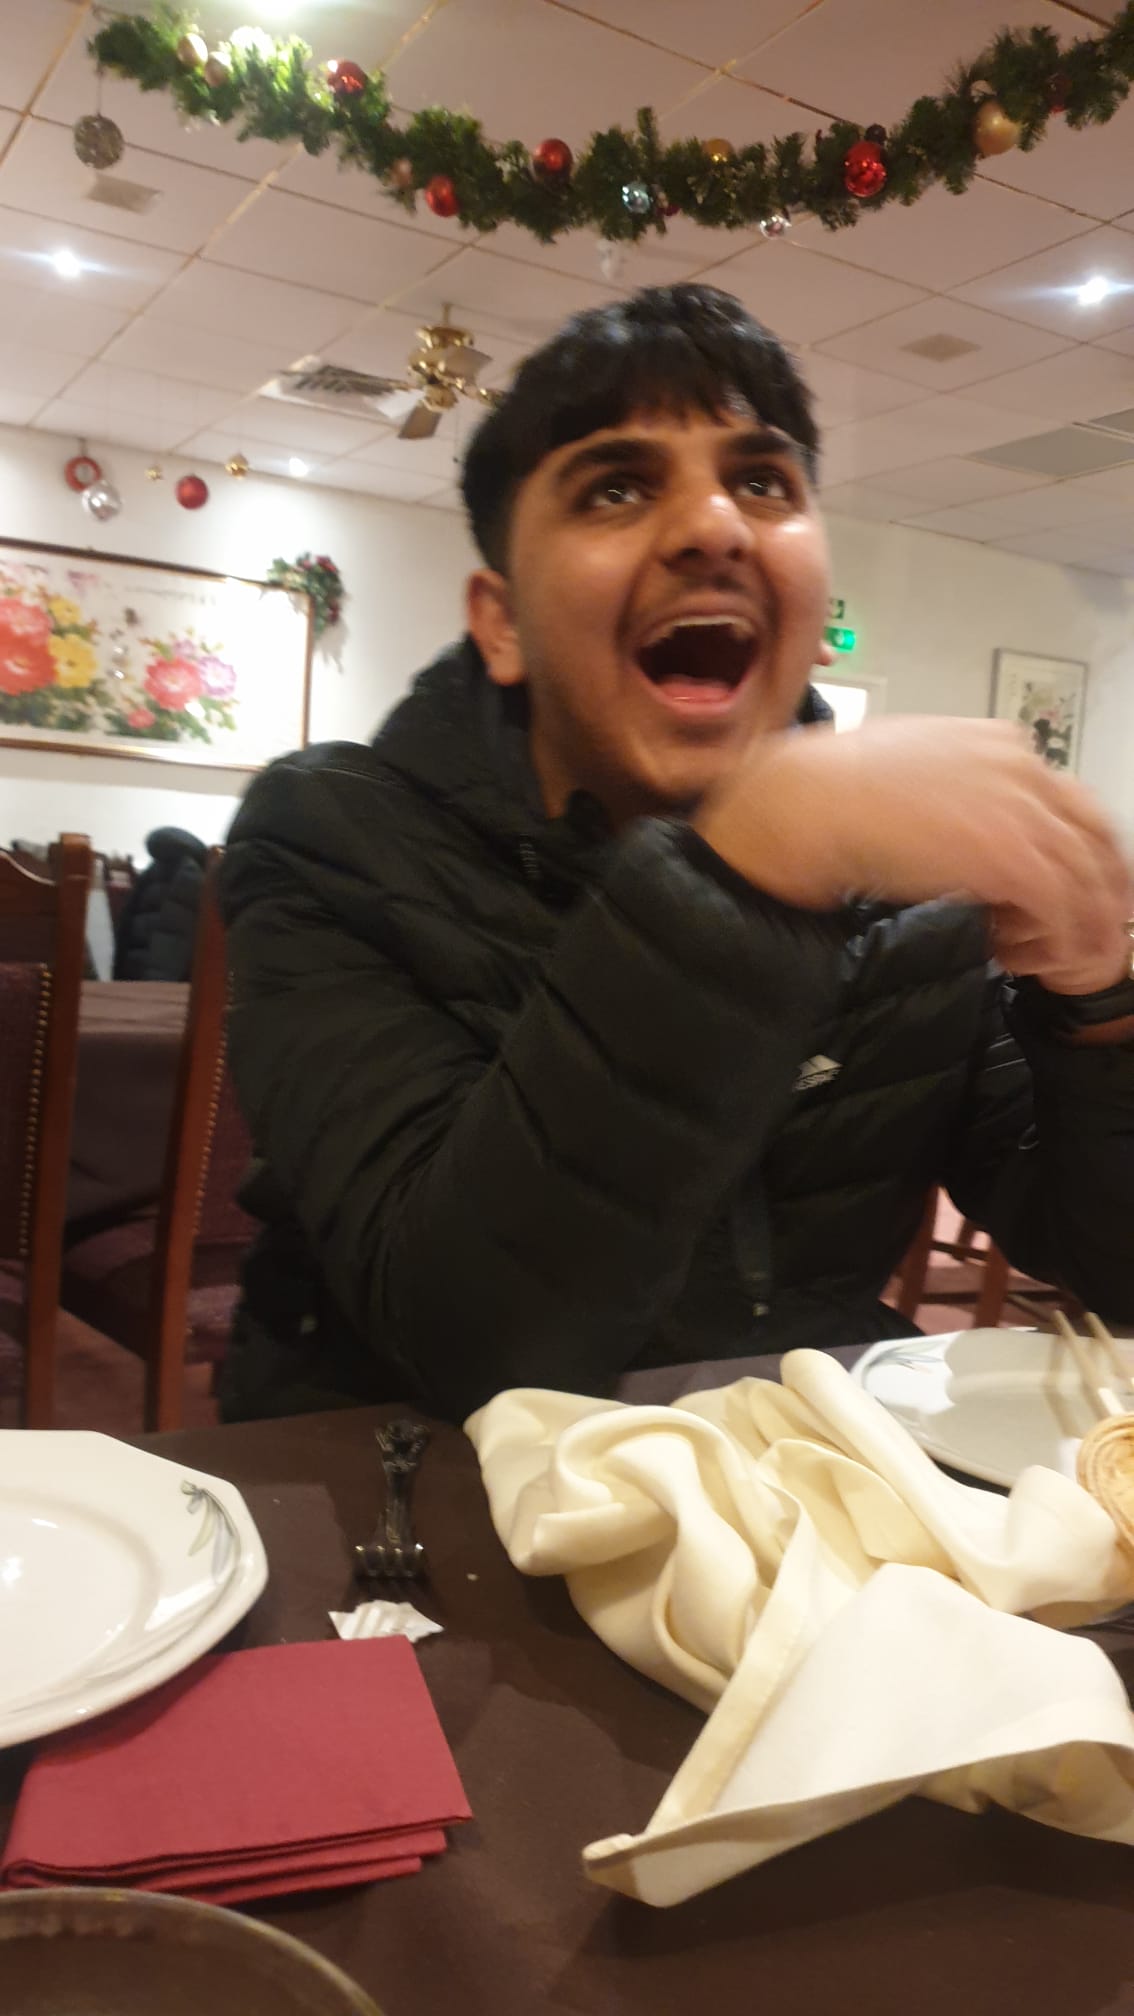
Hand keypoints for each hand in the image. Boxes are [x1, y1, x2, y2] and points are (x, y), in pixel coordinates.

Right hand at [693, 716, 1131, 989]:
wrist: (809, 802)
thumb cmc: (833, 789)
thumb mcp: (910, 771)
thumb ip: (951, 792)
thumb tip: (955, 830)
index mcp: (1000, 745)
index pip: (1069, 800)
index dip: (1074, 850)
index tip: (1068, 885)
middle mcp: (1023, 769)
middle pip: (1096, 834)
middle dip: (1100, 888)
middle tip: (1088, 929)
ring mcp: (1023, 812)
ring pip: (1087, 878)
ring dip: (1076, 924)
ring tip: (1050, 955)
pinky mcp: (1013, 857)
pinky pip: (1062, 908)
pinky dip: (1052, 940)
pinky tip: (1018, 956)